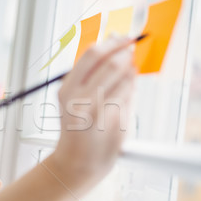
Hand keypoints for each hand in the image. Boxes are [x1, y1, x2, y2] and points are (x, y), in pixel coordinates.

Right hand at [51, 36, 135, 193]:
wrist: (77, 163)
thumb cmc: (79, 128)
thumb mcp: (75, 98)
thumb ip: (93, 74)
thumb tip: (117, 46)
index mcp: (67, 88)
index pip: (92, 54)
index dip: (113, 42)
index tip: (126, 38)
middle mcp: (78, 98)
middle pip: (110, 63)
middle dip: (126, 54)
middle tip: (133, 52)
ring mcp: (95, 110)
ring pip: (124, 78)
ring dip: (132, 73)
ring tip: (129, 76)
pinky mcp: (112, 121)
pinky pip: (129, 97)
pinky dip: (132, 91)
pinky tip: (127, 94)